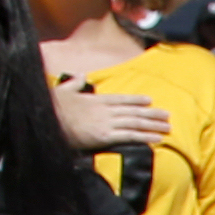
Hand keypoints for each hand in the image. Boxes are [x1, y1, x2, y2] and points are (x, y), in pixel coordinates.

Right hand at [54, 84, 171, 152]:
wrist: (46, 118)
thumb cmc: (51, 106)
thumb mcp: (62, 90)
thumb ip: (74, 83)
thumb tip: (79, 75)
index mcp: (95, 99)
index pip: (121, 99)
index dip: (136, 100)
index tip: (149, 100)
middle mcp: (105, 109)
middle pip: (133, 111)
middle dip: (152, 114)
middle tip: (167, 116)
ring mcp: (106, 122)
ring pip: (136, 123)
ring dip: (154, 125)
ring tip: (168, 127)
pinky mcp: (105, 136)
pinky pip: (130, 136)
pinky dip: (146, 136)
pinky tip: (158, 138)